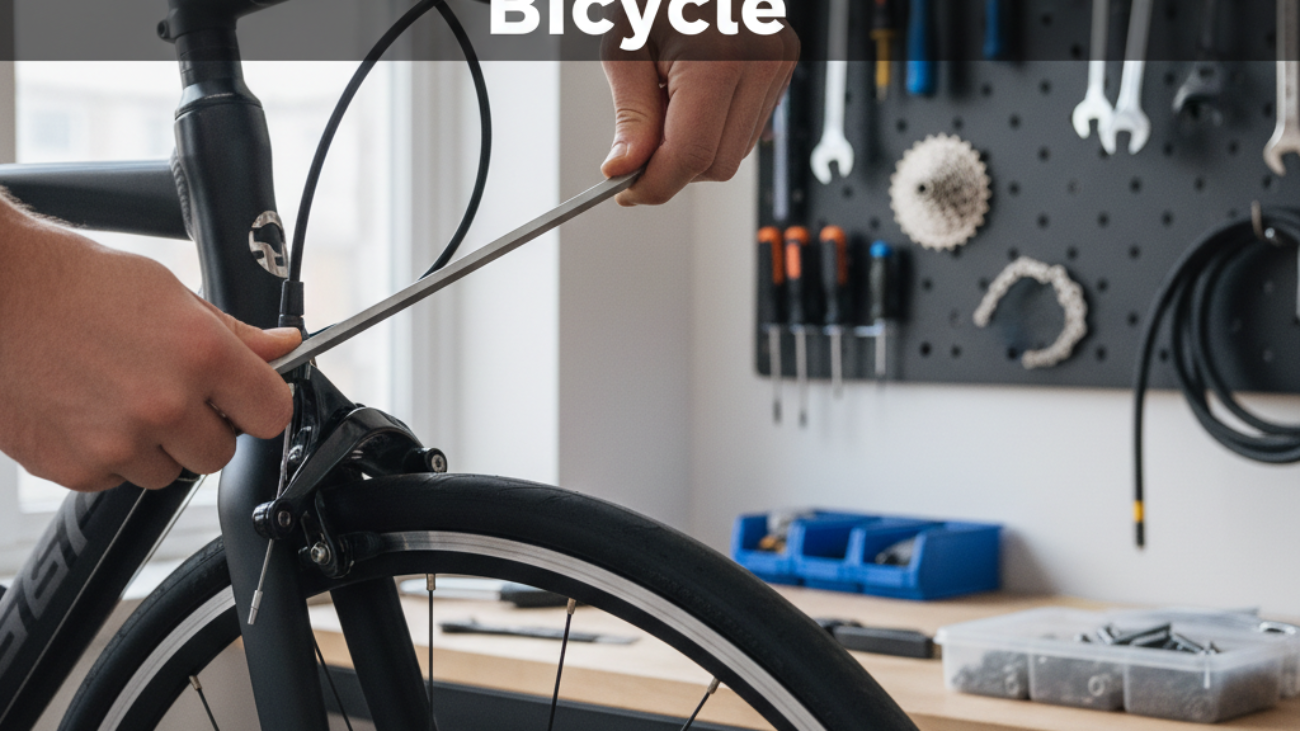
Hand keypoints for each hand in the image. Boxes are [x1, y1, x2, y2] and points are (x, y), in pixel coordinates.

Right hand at [0, 203, 299, 491]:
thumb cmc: (72, 283)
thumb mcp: (169, 293)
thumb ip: (234, 333)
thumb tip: (284, 346)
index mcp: (201, 355)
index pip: (272, 413)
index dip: (260, 404)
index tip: (247, 398)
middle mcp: (165, 404)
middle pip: (221, 452)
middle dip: (205, 427)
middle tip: (172, 392)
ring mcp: (119, 441)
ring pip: (169, 471)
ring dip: (157, 445)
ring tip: (120, 395)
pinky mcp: (75, 467)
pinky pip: (117, 478)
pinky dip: (110, 455)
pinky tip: (88, 410)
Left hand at [600, 4, 798, 205]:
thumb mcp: (624, 47)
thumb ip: (630, 115)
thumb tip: (625, 168)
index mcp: (717, 58)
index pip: (689, 154)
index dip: (654, 183)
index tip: (626, 190)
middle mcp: (759, 63)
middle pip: (716, 164)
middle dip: (674, 170)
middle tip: (637, 153)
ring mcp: (778, 64)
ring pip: (735, 153)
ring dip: (695, 149)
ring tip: (668, 105)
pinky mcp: (784, 66)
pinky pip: (748, 127)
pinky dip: (715, 128)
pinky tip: (693, 98)